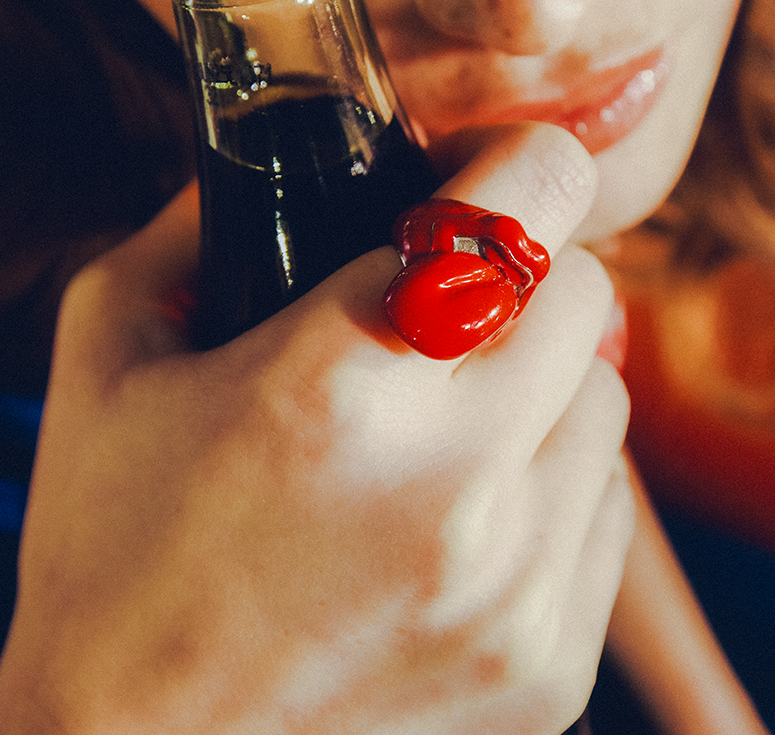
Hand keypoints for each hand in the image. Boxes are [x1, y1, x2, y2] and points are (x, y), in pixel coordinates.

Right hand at [0, 122, 633, 734]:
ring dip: (546, 384)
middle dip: (530, 274)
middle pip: (588, 292)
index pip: (529, 204)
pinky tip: (476, 509)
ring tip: (457, 419)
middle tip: (461, 303)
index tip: (500, 172)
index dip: (525, 163)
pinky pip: (608, 508)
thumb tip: (274, 162)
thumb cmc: (114, 563)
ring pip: (608, 400)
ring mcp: (516, 588)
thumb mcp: (113, 364)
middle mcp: (449, 488)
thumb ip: (192, 234)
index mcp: (335, 388)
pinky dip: (554, 481)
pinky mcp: (551, 663)